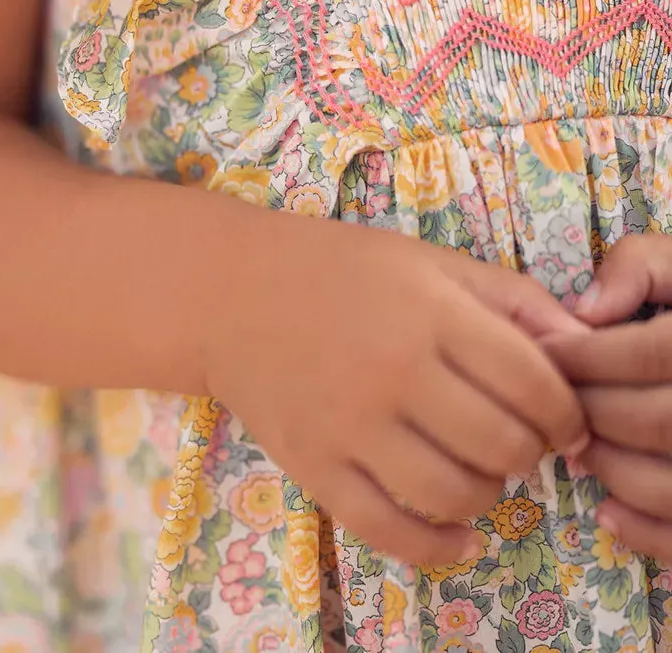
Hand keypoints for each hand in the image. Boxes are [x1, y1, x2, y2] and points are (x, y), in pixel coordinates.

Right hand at [206, 214, 588, 566]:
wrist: (227, 291)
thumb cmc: (337, 267)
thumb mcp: (429, 261)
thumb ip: (511, 299)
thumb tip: (581, 348)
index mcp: (430, 313)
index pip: (532, 383)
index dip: (565, 413)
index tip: (564, 420)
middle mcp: (394, 371)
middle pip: (503, 444)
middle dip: (529, 452)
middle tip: (517, 440)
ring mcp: (351, 425)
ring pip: (456, 493)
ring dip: (489, 492)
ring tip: (480, 469)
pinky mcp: (315, 466)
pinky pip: (390, 531)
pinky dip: (438, 546)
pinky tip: (459, 536)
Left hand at [547, 232, 671, 558]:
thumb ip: (641, 265)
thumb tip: (584, 309)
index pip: (650, 354)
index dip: (586, 356)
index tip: (544, 352)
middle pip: (654, 421)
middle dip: (591, 413)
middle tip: (554, 404)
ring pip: (671, 484)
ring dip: (610, 469)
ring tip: (577, 448)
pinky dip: (646, 532)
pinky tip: (608, 510)